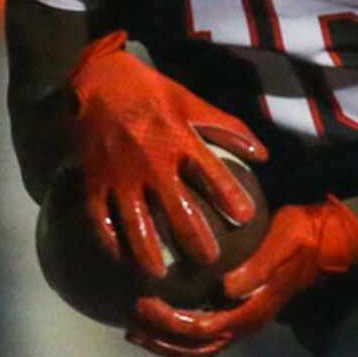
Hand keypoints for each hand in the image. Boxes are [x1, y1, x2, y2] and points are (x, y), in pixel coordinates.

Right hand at [69, 29, 267, 279]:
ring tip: (161, 276)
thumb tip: (263, 156)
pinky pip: (100, 218)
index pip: (210, 173)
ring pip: (135, 222)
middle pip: (175, 209)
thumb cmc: (151, 93)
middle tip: (208, 261)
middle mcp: (150, 161)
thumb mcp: (192, 102)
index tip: (244, 218)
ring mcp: (120, 174)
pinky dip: (109, 241)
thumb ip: (228, 129)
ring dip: (148, 252)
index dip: (228, 196)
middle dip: (194, 239)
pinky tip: (121, 260)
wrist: (96, 80)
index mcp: (178, 139)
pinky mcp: (94, 180)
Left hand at [127, 195, 357, 356]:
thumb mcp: (284, 244)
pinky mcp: (242, 311)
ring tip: (137, 328)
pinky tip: (160, 315)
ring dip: (167, 343)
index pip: (204, 329)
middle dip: (162, 340)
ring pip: (200, 348)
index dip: (170, 322)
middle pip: (197, 349)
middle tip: (130, 322)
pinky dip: (180, 333)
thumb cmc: (303, 236)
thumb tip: (226, 288)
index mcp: (253, 311)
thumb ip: (257, 268)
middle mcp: (247, 323)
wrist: (327, 241)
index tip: (143, 302)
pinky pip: (206, 334)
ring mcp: (244, 320)